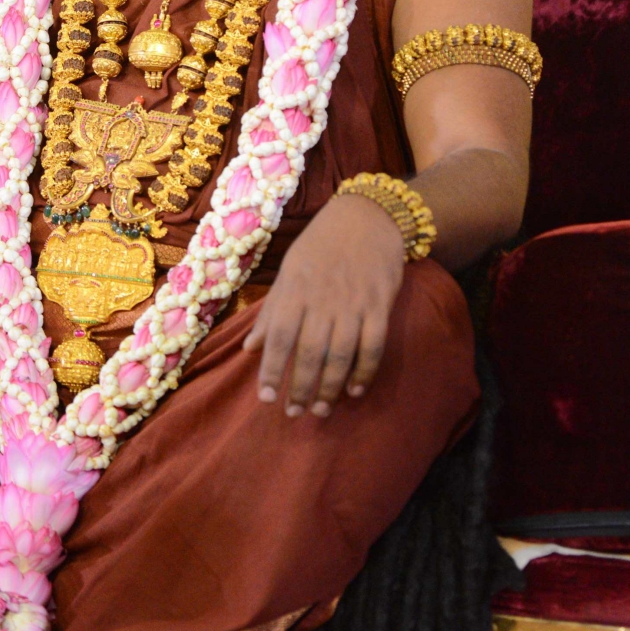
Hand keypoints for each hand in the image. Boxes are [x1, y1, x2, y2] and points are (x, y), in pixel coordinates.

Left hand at [243, 194, 405, 417]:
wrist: (367, 217)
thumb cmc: (320, 245)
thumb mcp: (289, 271)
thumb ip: (271, 311)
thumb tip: (249, 348)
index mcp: (295, 289)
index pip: (280, 336)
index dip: (271, 369)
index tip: (265, 398)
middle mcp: (322, 299)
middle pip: (309, 352)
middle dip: (300, 387)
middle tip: (294, 413)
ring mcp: (353, 303)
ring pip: (341, 354)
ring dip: (329, 387)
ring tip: (319, 410)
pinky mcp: (380, 305)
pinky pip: (373, 346)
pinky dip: (364, 371)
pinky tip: (355, 391)